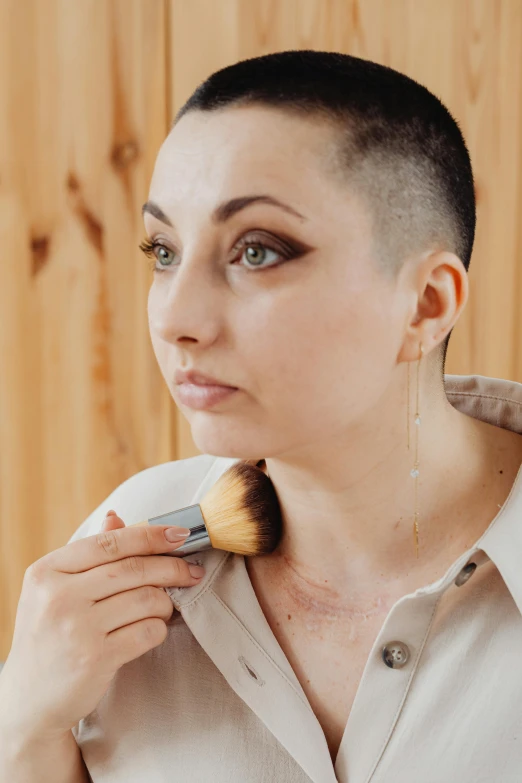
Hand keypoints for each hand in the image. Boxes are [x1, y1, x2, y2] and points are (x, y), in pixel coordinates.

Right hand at [0, 511, 204, 740]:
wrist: (29, 700)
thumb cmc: (48, 637)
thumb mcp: (55, 590)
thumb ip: (88, 554)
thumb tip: (117, 517)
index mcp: (46, 571)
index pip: (110, 542)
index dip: (151, 535)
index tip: (180, 534)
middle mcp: (58, 597)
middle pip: (133, 568)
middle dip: (172, 567)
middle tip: (191, 570)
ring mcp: (76, 628)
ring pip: (146, 599)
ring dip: (166, 602)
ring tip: (164, 607)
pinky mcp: (95, 658)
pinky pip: (148, 631)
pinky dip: (159, 628)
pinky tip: (153, 629)